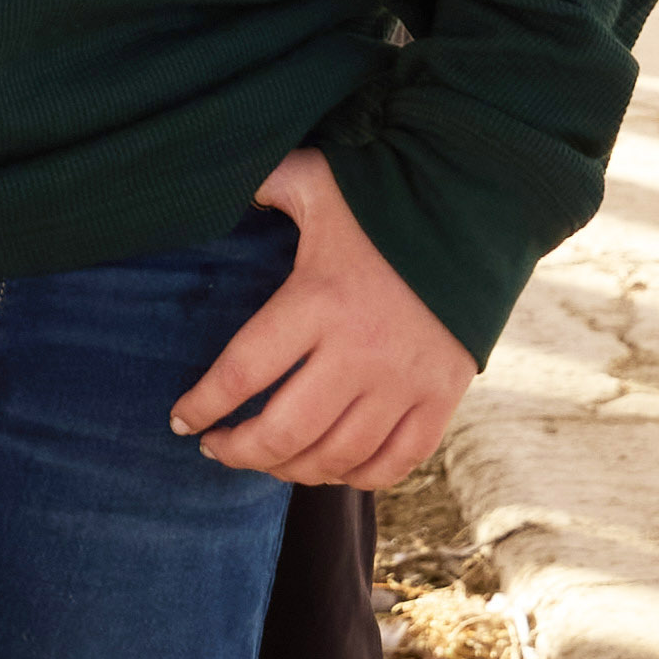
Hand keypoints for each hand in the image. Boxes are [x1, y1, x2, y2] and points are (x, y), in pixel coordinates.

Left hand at [173, 145, 469, 491]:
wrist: (477, 213)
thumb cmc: (384, 200)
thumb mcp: (317, 182)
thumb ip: (264, 184)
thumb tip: (216, 182)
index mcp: (317, 299)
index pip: (242, 372)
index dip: (203, 405)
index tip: (181, 421)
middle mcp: (359, 350)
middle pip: (284, 432)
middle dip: (239, 452)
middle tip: (217, 448)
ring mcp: (404, 381)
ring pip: (335, 457)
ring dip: (291, 470)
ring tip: (267, 460)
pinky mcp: (442, 397)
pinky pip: (394, 462)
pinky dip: (357, 477)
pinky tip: (330, 467)